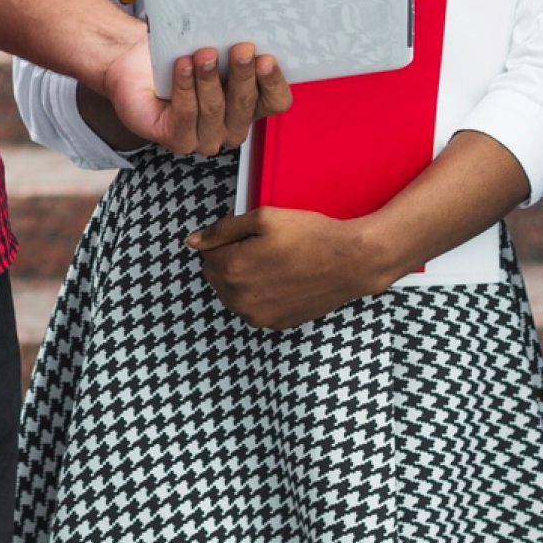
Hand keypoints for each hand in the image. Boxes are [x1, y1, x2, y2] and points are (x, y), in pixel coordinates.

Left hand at [100, 35, 290, 156]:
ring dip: (210, 79)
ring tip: (205, 54)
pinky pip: (186, 115)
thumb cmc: (179, 53)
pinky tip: (182, 66)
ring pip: (215, 110)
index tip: (267, 58)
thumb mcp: (213, 45)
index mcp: (250, 105)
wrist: (136, 62)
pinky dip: (185, 88)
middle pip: (245, 105)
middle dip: (243, 75)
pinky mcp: (177, 139)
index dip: (274, 82)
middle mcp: (232, 127)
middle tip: (241, 48)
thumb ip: (233, 46)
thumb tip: (249, 27)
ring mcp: (205, 137)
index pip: (276, 102)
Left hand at [188, 205, 387, 328]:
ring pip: (233, 294)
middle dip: (230, 261)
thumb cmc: (309, 235)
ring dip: (243, 279)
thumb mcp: (262, 218)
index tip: (249, 235)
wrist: (350, 262)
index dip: (226, 241)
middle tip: (262, 247)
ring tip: (274, 263)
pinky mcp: (275, 324)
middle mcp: (239, 300)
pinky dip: (260, 295)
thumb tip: (192, 242)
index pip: (206, 255)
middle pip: (216, 277)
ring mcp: (258, 316)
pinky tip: (283, 279)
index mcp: (232, 270)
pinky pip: (254, 308)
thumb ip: (221, 230)